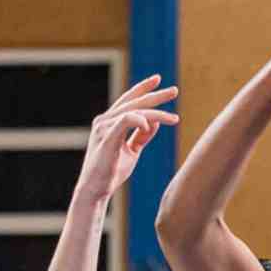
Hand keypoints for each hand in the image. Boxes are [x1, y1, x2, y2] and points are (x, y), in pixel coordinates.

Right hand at [75, 76, 178, 205]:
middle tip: (174, 90)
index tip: (158, 80)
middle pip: (134, 101)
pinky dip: (140, 120)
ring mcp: (104, 127)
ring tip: (174, 118)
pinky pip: (125, 120)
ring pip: (134, 111)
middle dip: (155, 95)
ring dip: (156, 113)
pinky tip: (151, 125)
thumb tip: (155, 122)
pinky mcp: (106, 137)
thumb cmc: (112, 172)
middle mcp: (105, 120)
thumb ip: (142, 136)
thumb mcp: (132, 151)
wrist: (96, 190)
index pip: (128, 100)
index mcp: (110, 122)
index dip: (143, 89)